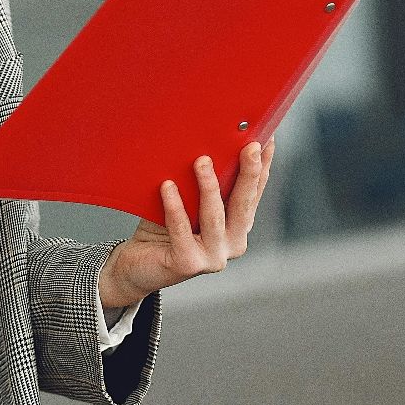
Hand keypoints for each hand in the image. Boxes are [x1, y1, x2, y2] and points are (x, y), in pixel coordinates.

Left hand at [97, 138, 275, 309]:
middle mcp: (232, 244)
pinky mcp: (188, 264)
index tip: (268, 139)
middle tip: (249, 146)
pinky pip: (181, 230)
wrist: (137, 265)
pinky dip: (175, 207)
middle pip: (242, 204)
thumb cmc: (163, 226)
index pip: (254, 193)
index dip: (263, 167)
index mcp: (237, 227)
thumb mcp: (187, 201)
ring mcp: (213, 258)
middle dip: (248, 173)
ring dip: (208, 187)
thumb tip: (205, 141)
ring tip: (201, 160)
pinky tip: (167, 186)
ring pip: (213, 217)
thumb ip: (200, 182)